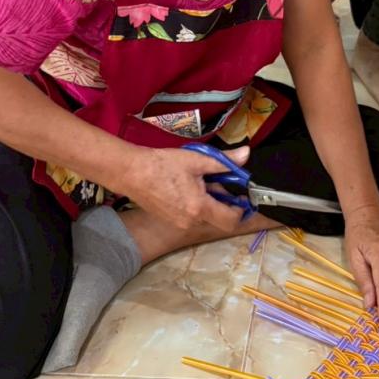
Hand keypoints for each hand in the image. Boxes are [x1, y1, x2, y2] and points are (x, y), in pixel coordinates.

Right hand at [123, 145, 249, 233]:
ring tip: (199, 182)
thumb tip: (246, 155)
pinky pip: (192, 217)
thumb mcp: (197, 159)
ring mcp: (179, 224)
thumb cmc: (163, 165)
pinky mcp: (170, 221)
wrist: (132, 172)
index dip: (240, 208)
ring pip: (205, 217)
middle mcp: (191, 222)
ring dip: (209, 203)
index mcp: (199, 208)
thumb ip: (224, 161)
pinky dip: (197, 205)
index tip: (239, 194)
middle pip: (219, 219)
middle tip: (218, 182)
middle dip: (224, 203)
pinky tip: (187, 188)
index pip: (231, 220)